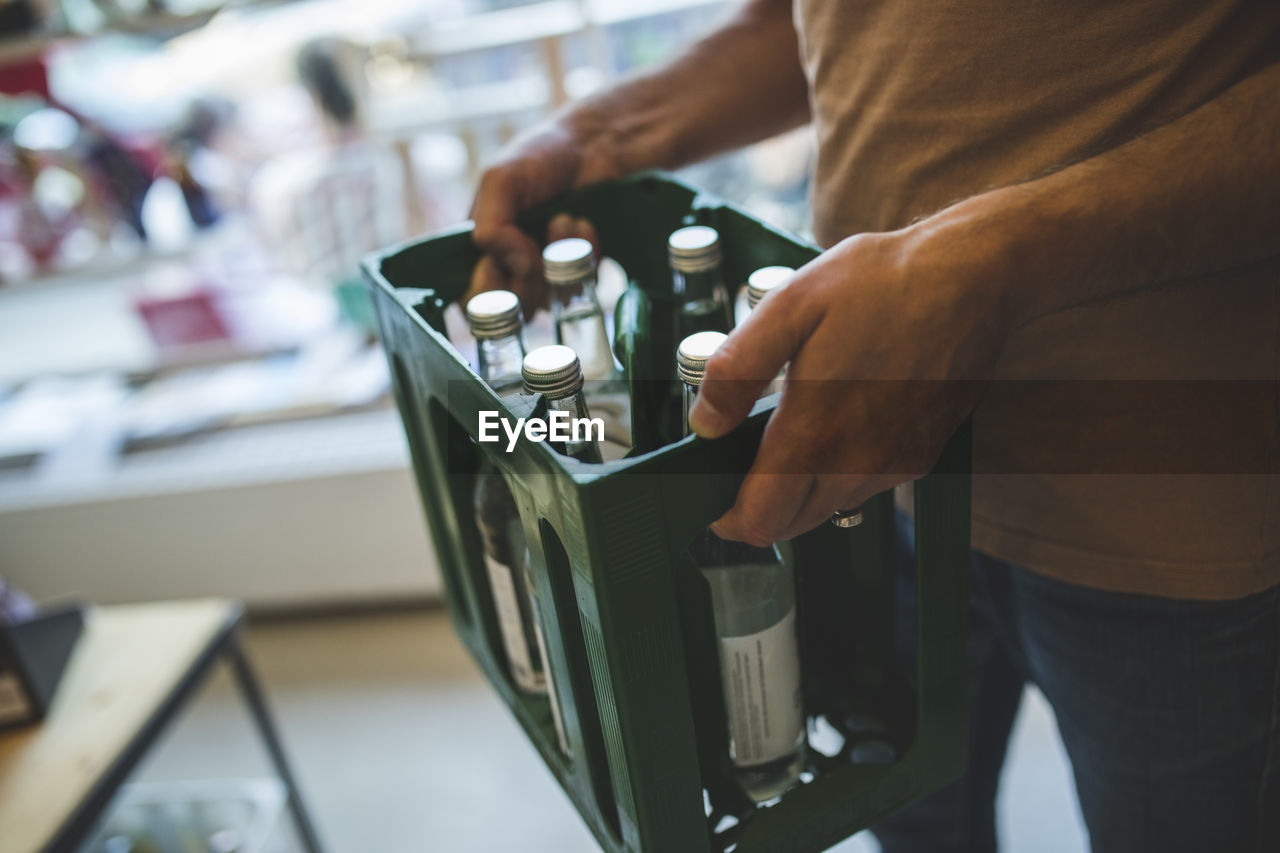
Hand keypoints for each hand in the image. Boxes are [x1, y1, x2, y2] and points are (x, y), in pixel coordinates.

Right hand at [468, 116, 618, 312]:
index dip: (485, 294)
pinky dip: (585, 255)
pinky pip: (583, 285)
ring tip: (564, 219)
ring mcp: (547, 275)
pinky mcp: (580, 272)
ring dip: (559, 259)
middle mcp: (511, 269)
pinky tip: (584, 225)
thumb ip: (492, 226)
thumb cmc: (539, 159)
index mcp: (479, 251)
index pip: (471, 301)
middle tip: (536, 242)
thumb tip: (517, 267)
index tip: (497, 265)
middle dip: (528, 276)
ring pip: (550, 301)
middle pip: (514, 309)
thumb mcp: (501, 182)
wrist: (592, 147)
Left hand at [689, 223, 1011, 544]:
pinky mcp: (921, 457)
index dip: (725, 514)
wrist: (976, 278)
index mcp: (817, 433)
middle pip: (790, 524)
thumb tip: (705, 422)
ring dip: (799, 487)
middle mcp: (859, 464)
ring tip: (794, 426)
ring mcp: (894, 466)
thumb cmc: (883, 282)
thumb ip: (738, 370)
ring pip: (827, 508)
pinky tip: (840, 420)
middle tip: (743, 454)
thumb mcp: (791, 305)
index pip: (759, 520)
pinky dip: (839, 471)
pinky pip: (865, 487)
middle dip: (758, 503)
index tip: (713, 489)